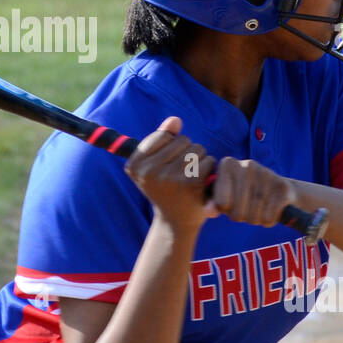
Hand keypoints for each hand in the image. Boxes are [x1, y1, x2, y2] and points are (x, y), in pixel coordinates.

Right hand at [124, 117, 215, 234]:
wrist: (176, 222)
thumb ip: (162, 137)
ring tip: (190, 176)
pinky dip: (208, 169)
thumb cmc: (165, 188)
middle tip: (181, 172)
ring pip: (196, 149)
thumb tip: (175, 120)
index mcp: (134, 165)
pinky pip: (207, 160)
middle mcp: (148, 172)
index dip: (170, 146)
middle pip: (181, 140)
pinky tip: (200, 183)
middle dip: (186, 151)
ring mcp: (169, 178)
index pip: (162, 136)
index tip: (166, 163)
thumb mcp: (155, 163)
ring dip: (199, 159)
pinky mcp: (190, 184)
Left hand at [204, 156, 297, 226]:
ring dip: (254, 219)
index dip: (226, 209)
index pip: (221, 203)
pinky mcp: (282, 187)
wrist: (279, 190)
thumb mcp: (225, 195)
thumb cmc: (244, 193)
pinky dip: (268, 221)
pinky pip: (268, 218)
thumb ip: (213, 204)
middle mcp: (246, 165)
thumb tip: (208, 211)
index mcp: (227, 164)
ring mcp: (266, 174)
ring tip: (258, 207)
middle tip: (246, 207)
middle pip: (237, 213)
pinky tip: (270, 209)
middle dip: (241, 216)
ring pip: (253, 217)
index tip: (231, 201)